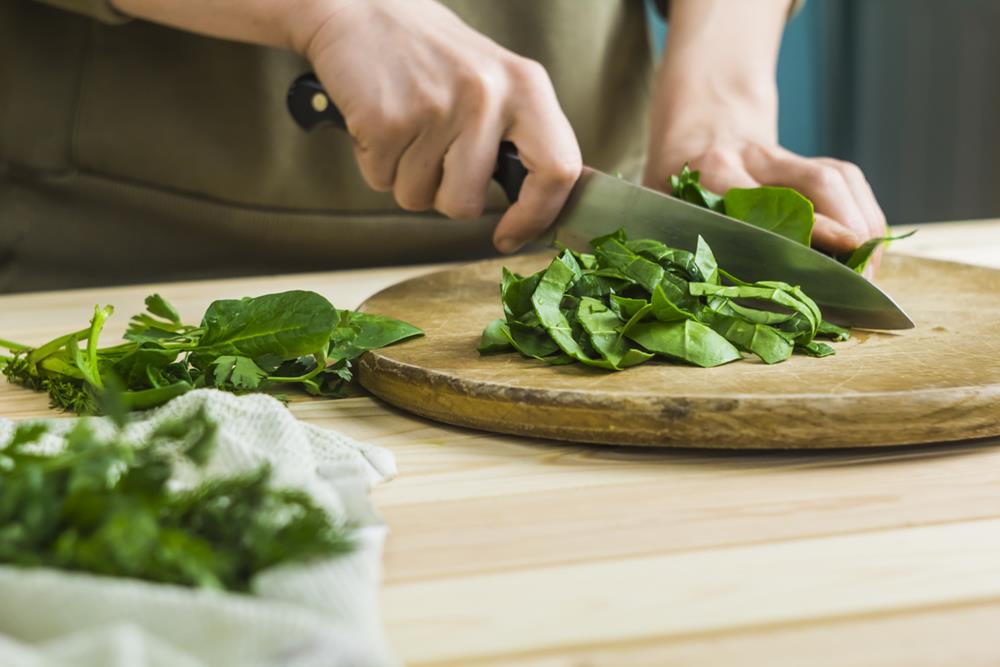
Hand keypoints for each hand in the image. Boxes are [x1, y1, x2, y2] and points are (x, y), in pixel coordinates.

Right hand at [293, 0, 581, 252]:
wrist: (356, 6)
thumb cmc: (426, 51)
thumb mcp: (492, 78)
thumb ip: (517, 133)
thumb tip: (537, 202)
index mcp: (525, 86)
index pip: (558, 169)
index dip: (537, 216)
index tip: (512, 234)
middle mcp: (487, 96)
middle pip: (467, 204)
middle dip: (441, 194)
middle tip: (430, 151)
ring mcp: (437, 108)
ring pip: (419, 198)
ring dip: (404, 176)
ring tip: (404, 125)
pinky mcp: (388, 120)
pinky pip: (380, 180)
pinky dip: (373, 161)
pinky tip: (379, 119)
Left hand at [645, 131, 887, 275]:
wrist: (697, 121)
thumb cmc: (670, 178)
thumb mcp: (655, 204)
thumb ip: (668, 239)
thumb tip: (682, 287)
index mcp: (713, 172)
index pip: (769, 201)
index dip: (811, 225)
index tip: (841, 249)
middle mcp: (754, 159)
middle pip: (819, 182)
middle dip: (850, 227)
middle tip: (860, 279)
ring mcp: (784, 156)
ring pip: (840, 177)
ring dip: (865, 221)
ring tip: (870, 268)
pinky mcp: (806, 159)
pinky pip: (847, 180)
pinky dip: (865, 212)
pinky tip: (869, 245)